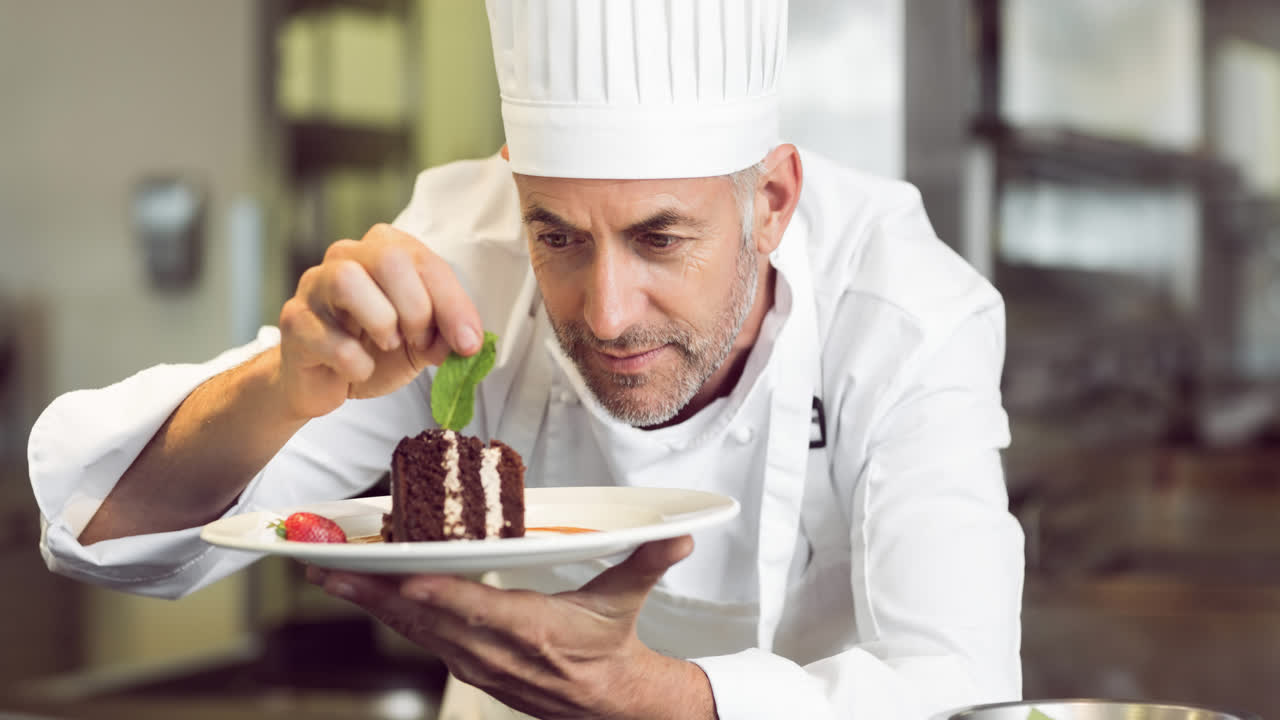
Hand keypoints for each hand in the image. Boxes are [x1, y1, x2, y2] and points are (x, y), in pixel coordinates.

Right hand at [278, 223, 482, 419]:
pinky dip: (355, 363)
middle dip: (416, 309)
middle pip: (389, 259)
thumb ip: (446, 334)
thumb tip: (468, 342)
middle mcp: (346, 257)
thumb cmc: (375, 350)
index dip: (453, 303)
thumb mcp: (422, 341)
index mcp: (384, 250)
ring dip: (381, 322)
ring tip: (387, 346)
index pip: (425, 261)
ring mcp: (314, 285)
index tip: (468, 343)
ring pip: (347, 280)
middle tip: (419, 341)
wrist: (324, 383)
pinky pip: (328, 337)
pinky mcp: (294, 321)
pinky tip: (358, 369)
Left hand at [308, 536, 716, 719]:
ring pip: (413, 630)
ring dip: (370, 603)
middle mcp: (495, 651)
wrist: (607, 703)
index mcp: (532, 630)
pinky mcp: (467, 665)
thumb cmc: (609, 647)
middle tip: (328, 567)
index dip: (435, 595)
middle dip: (373, 594)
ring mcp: (476, 662)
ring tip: (329, 575)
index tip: (398, 577)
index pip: (475, 610)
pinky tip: (365, 594)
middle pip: (425, 619)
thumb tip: (681, 535)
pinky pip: (421, 638)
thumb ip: (646, 562)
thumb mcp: (626, 600)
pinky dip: (390, 615)